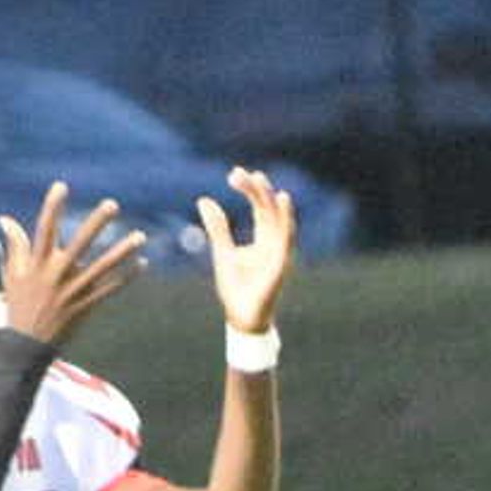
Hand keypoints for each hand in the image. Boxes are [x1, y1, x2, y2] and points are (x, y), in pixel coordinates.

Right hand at [0, 183, 144, 345]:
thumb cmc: (18, 304)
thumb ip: (15, 245)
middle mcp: (56, 274)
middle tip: (112, 204)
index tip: (61, 186)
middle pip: (80, 243)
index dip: (52, 207)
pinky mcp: (85, 305)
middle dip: (96, 223)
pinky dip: (126, 278)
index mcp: (37, 264)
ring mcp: (73, 290)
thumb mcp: (13, 274)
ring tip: (140, 236)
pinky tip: (141, 264)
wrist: (26, 344)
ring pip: (102, 267)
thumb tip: (5, 219)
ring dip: (122, 251)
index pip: (44, 229)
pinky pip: (110, 289)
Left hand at [198, 167, 296, 333]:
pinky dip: (285, 220)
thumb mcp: (222, 251)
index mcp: (263, 238)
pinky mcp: (281, 264)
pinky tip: (283, 202)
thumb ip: (218, 227)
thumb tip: (204, 199)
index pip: (259, 207)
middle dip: (257, 190)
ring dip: (272, 200)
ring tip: (262, 181)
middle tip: (240, 173)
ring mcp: (280, 253)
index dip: (250, 189)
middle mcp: (275, 242)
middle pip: (269, 209)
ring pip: (280, 220)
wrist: (240, 317)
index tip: (235, 173)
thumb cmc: (235, 287)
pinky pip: (285, 239)